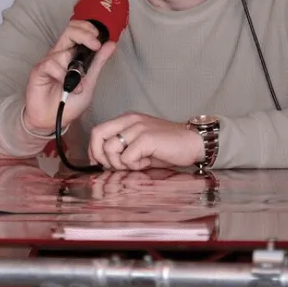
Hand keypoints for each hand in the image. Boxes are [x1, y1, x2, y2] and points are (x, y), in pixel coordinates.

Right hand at [22, 20, 116, 134]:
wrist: (52, 120)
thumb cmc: (69, 102)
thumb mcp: (89, 82)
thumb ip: (98, 63)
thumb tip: (111, 44)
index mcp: (71, 54)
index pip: (78, 30)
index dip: (89, 29)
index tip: (99, 41)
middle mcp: (59, 54)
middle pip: (70, 30)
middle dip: (85, 34)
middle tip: (94, 45)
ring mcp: (48, 61)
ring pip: (63, 51)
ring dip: (75, 69)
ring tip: (79, 85)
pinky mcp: (38, 70)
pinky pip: (51, 64)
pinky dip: (62, 76)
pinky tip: (66, 87)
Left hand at [88, 112, 202, 170]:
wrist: (193, 142)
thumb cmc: (167, 147)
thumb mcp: (139, 145)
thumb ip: (122, 148)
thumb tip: (103, 163)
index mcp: (126, 120)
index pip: (97, 131)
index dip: (94, 149)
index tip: (99, 163)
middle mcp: (129, 120)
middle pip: (97, 135)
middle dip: (101, 156)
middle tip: (116, 166)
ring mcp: (138, 128)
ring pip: (110, 148)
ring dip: (120, 163)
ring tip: (136, 163)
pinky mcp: (146, 138)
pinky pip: (127, 157)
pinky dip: (134, 165)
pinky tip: (146, 163)